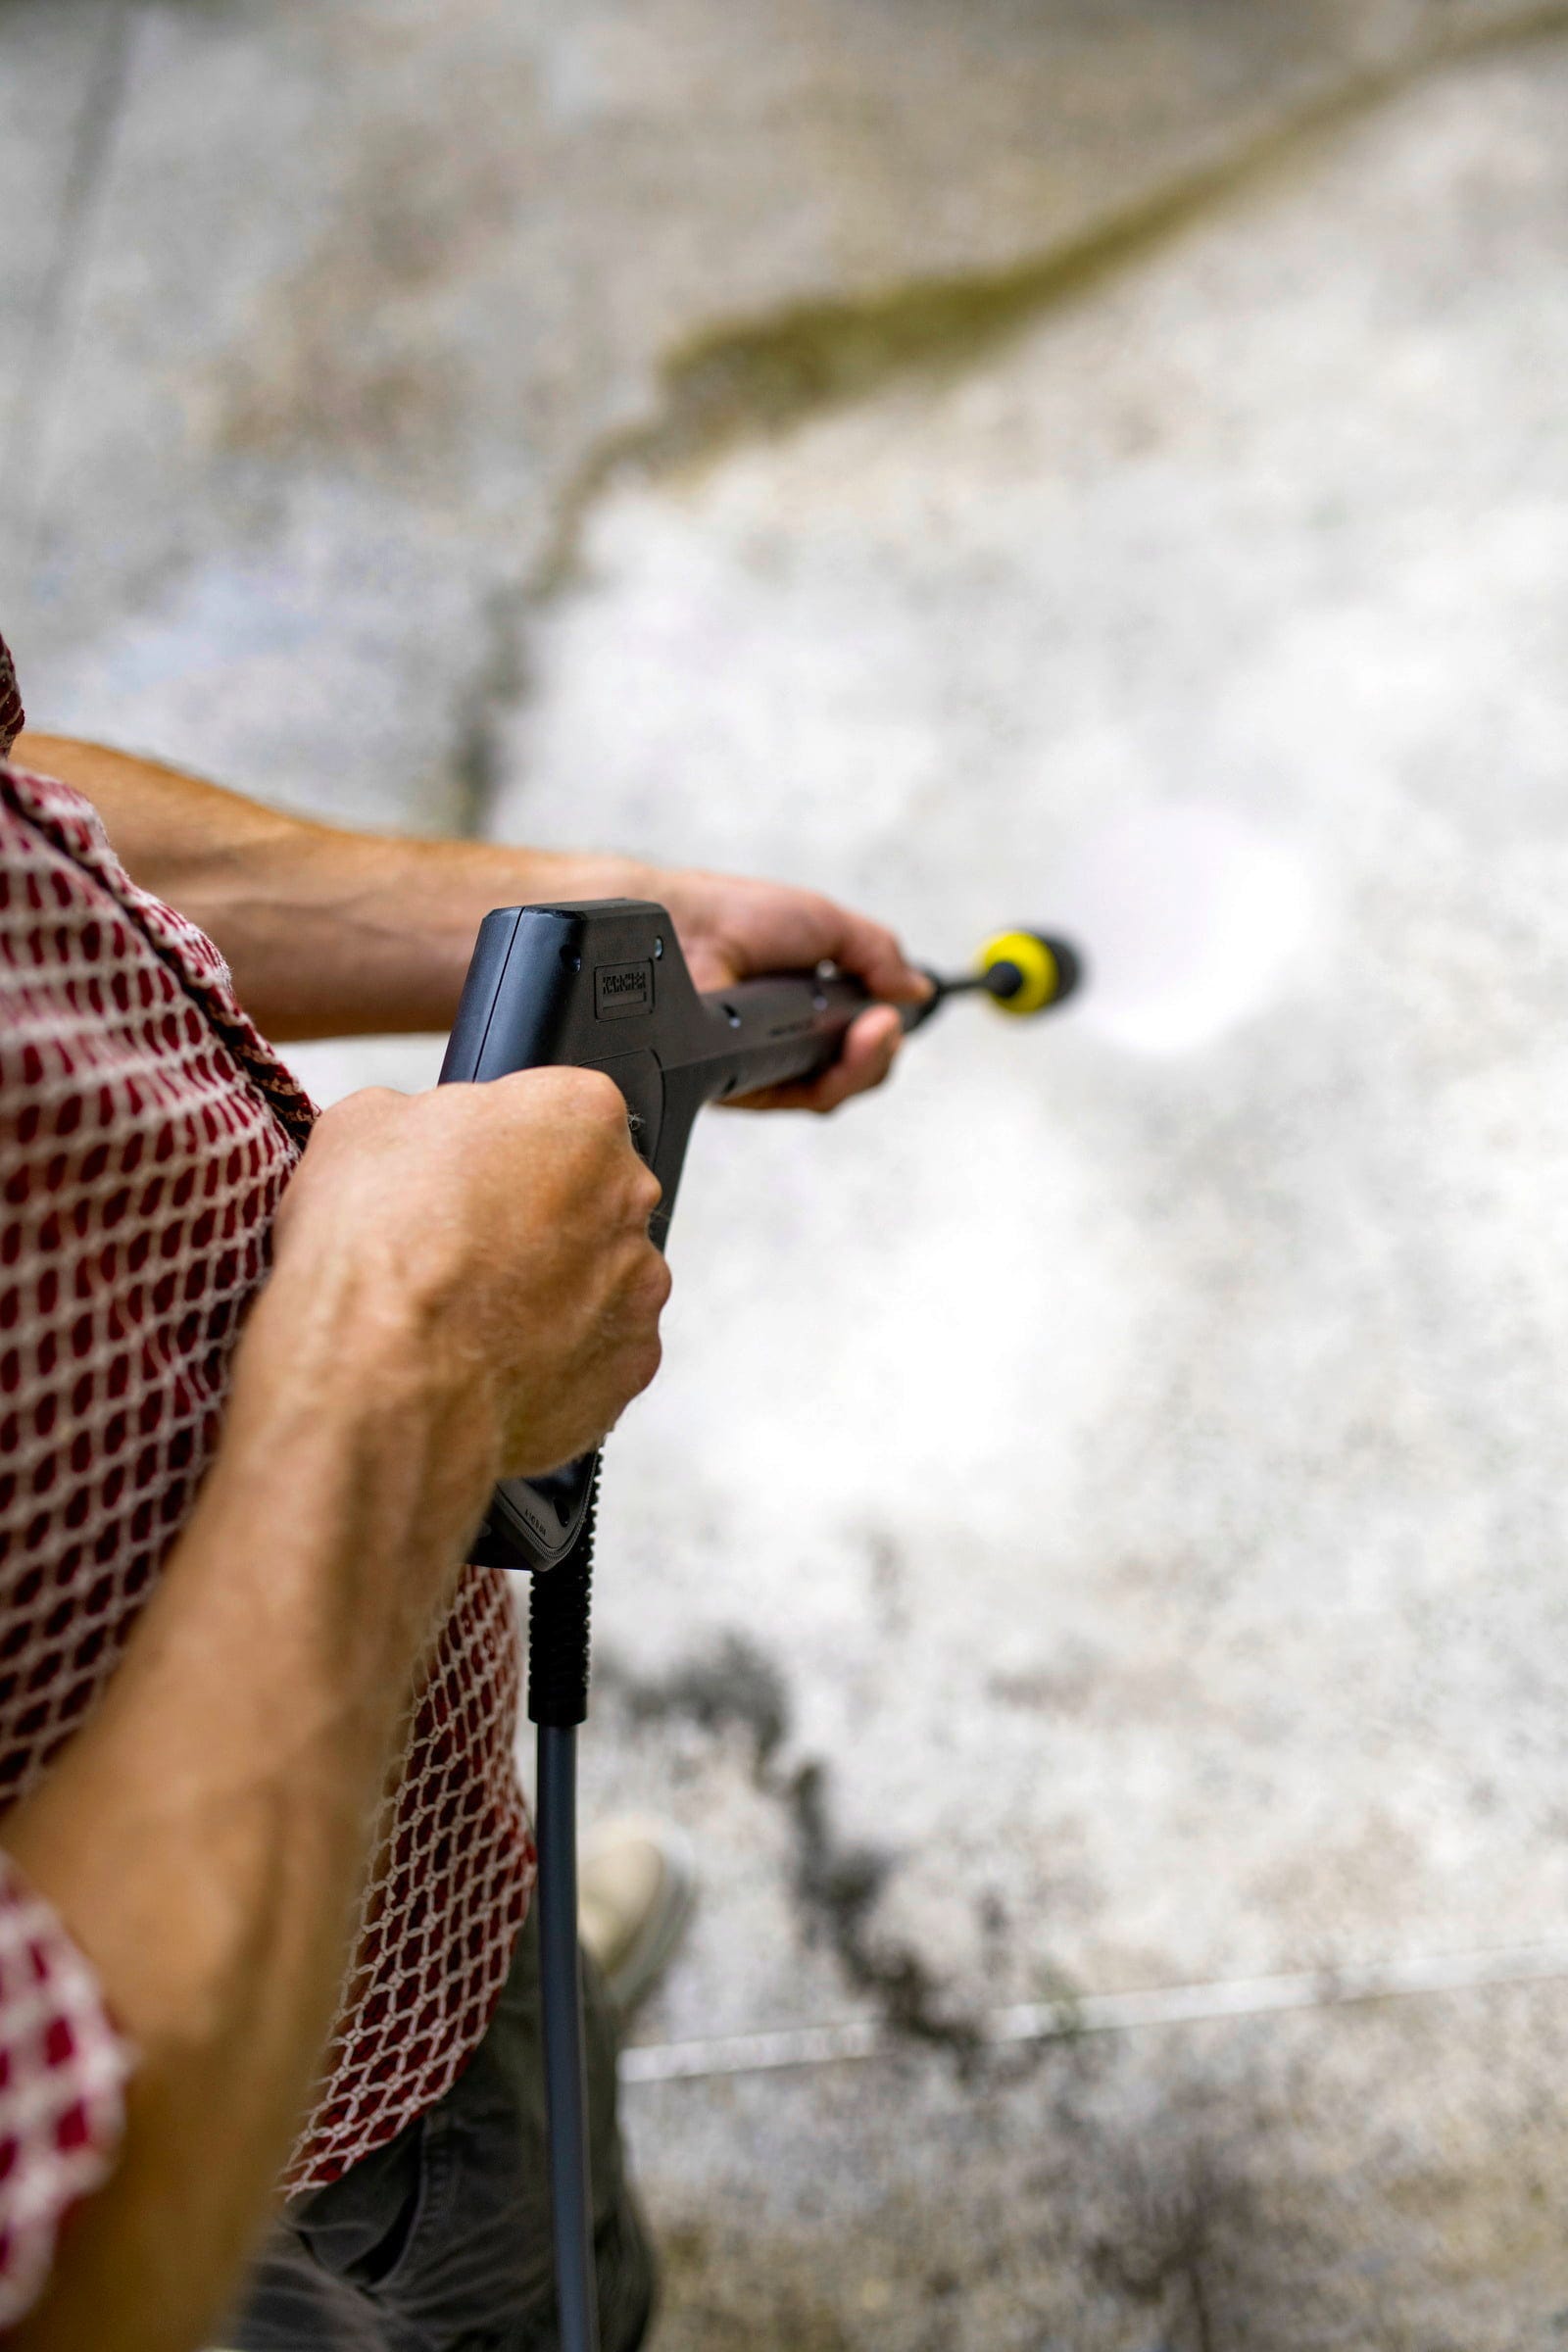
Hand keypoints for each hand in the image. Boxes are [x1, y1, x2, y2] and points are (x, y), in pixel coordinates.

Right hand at [272, 1070, 670, 1482]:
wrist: (383, 1380)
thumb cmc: (375, 1250)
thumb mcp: (362, 1128)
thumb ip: (420, 1119)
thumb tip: (418, 1136)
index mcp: (579, 1114)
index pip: (558, 1111)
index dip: (502, 1146)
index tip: (467, 1177)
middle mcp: (627, 1195)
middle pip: (587, 1195)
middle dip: (535, 1217)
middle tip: (462, 1250)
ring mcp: (638, 1285)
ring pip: (599, 1276)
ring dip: (551, 1290)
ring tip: (470, 1316)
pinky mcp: (632, 1363)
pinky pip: (599, 1350)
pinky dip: (558, 1356)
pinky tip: (493, 1361)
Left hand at [651, 867, 932, 1111]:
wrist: (687, 926)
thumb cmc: (738, 915)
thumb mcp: (825, 923)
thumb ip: (876, 955)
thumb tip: (916, 989)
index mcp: (807, 1000)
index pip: (859, 1035)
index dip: (884, 1030)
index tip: (898, 1008)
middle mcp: (787, 1035)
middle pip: (853, 1069)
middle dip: (881, 1051)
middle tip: (885, 1024)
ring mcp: (768, 1062)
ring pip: (835, 1089)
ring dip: (867, 1063)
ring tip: (874, 1031)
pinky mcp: (747, 1084)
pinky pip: (804, 1097)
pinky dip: (836, 1076)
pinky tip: (845, 1047)